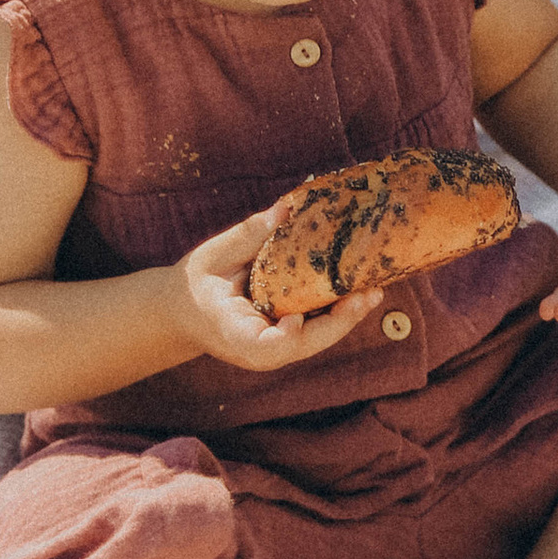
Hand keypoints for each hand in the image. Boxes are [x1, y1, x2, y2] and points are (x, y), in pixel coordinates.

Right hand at [176, 214, 380, 369]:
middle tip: (369, 293)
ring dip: (348, 315)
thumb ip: (248, 236)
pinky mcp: (287, 338)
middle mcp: (261, 350)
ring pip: (319, 338)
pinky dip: (338, 309)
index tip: (297, 317)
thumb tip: (286, 208)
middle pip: (307, 344)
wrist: (182, 312)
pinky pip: (317, 327)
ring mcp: (276, 348)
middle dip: (341, 321)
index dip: (290, 335)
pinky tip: (360, 287)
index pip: (268, 347)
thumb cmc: (195, 284)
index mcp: (235, 334)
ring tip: (374, 289)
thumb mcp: (212, 256)